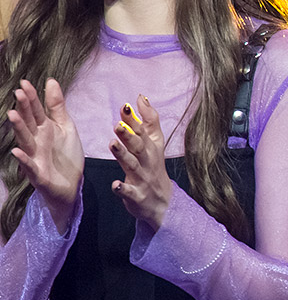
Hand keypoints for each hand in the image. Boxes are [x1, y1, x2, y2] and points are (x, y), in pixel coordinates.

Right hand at [9, 78, 82, 228]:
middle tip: (19, 93)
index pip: (36, 110)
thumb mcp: (66, 126)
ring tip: (12, 115)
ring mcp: (34, 157)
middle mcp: (35, 141)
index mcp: (43, 129)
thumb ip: (57, 106)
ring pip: (25, 141)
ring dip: (19, 128)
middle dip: (23, 108)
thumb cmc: (66, 154)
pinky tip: (17, 151)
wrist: (72, 184)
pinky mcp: (37, 174)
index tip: (25, 83)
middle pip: (28, 123)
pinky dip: (23, 159)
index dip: (31, 97)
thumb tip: (51, 81)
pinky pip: (29, 165)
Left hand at [111, 96, 173, 227]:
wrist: (163, 202)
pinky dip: (123, 189)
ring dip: (123, 155)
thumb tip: (141, 97)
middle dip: (129, 135)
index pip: (143, 130)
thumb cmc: (153, 167)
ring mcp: (142, 178)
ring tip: (112, 144)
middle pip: (139, 146)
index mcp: (150, 147)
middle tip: (118, 124)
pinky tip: (115, 184)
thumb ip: (148, 121)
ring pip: (132, 165)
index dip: (135, 118)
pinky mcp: (137, 196)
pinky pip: (129, 192)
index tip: (126, 105)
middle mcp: (147, 161)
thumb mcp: (155, 143)